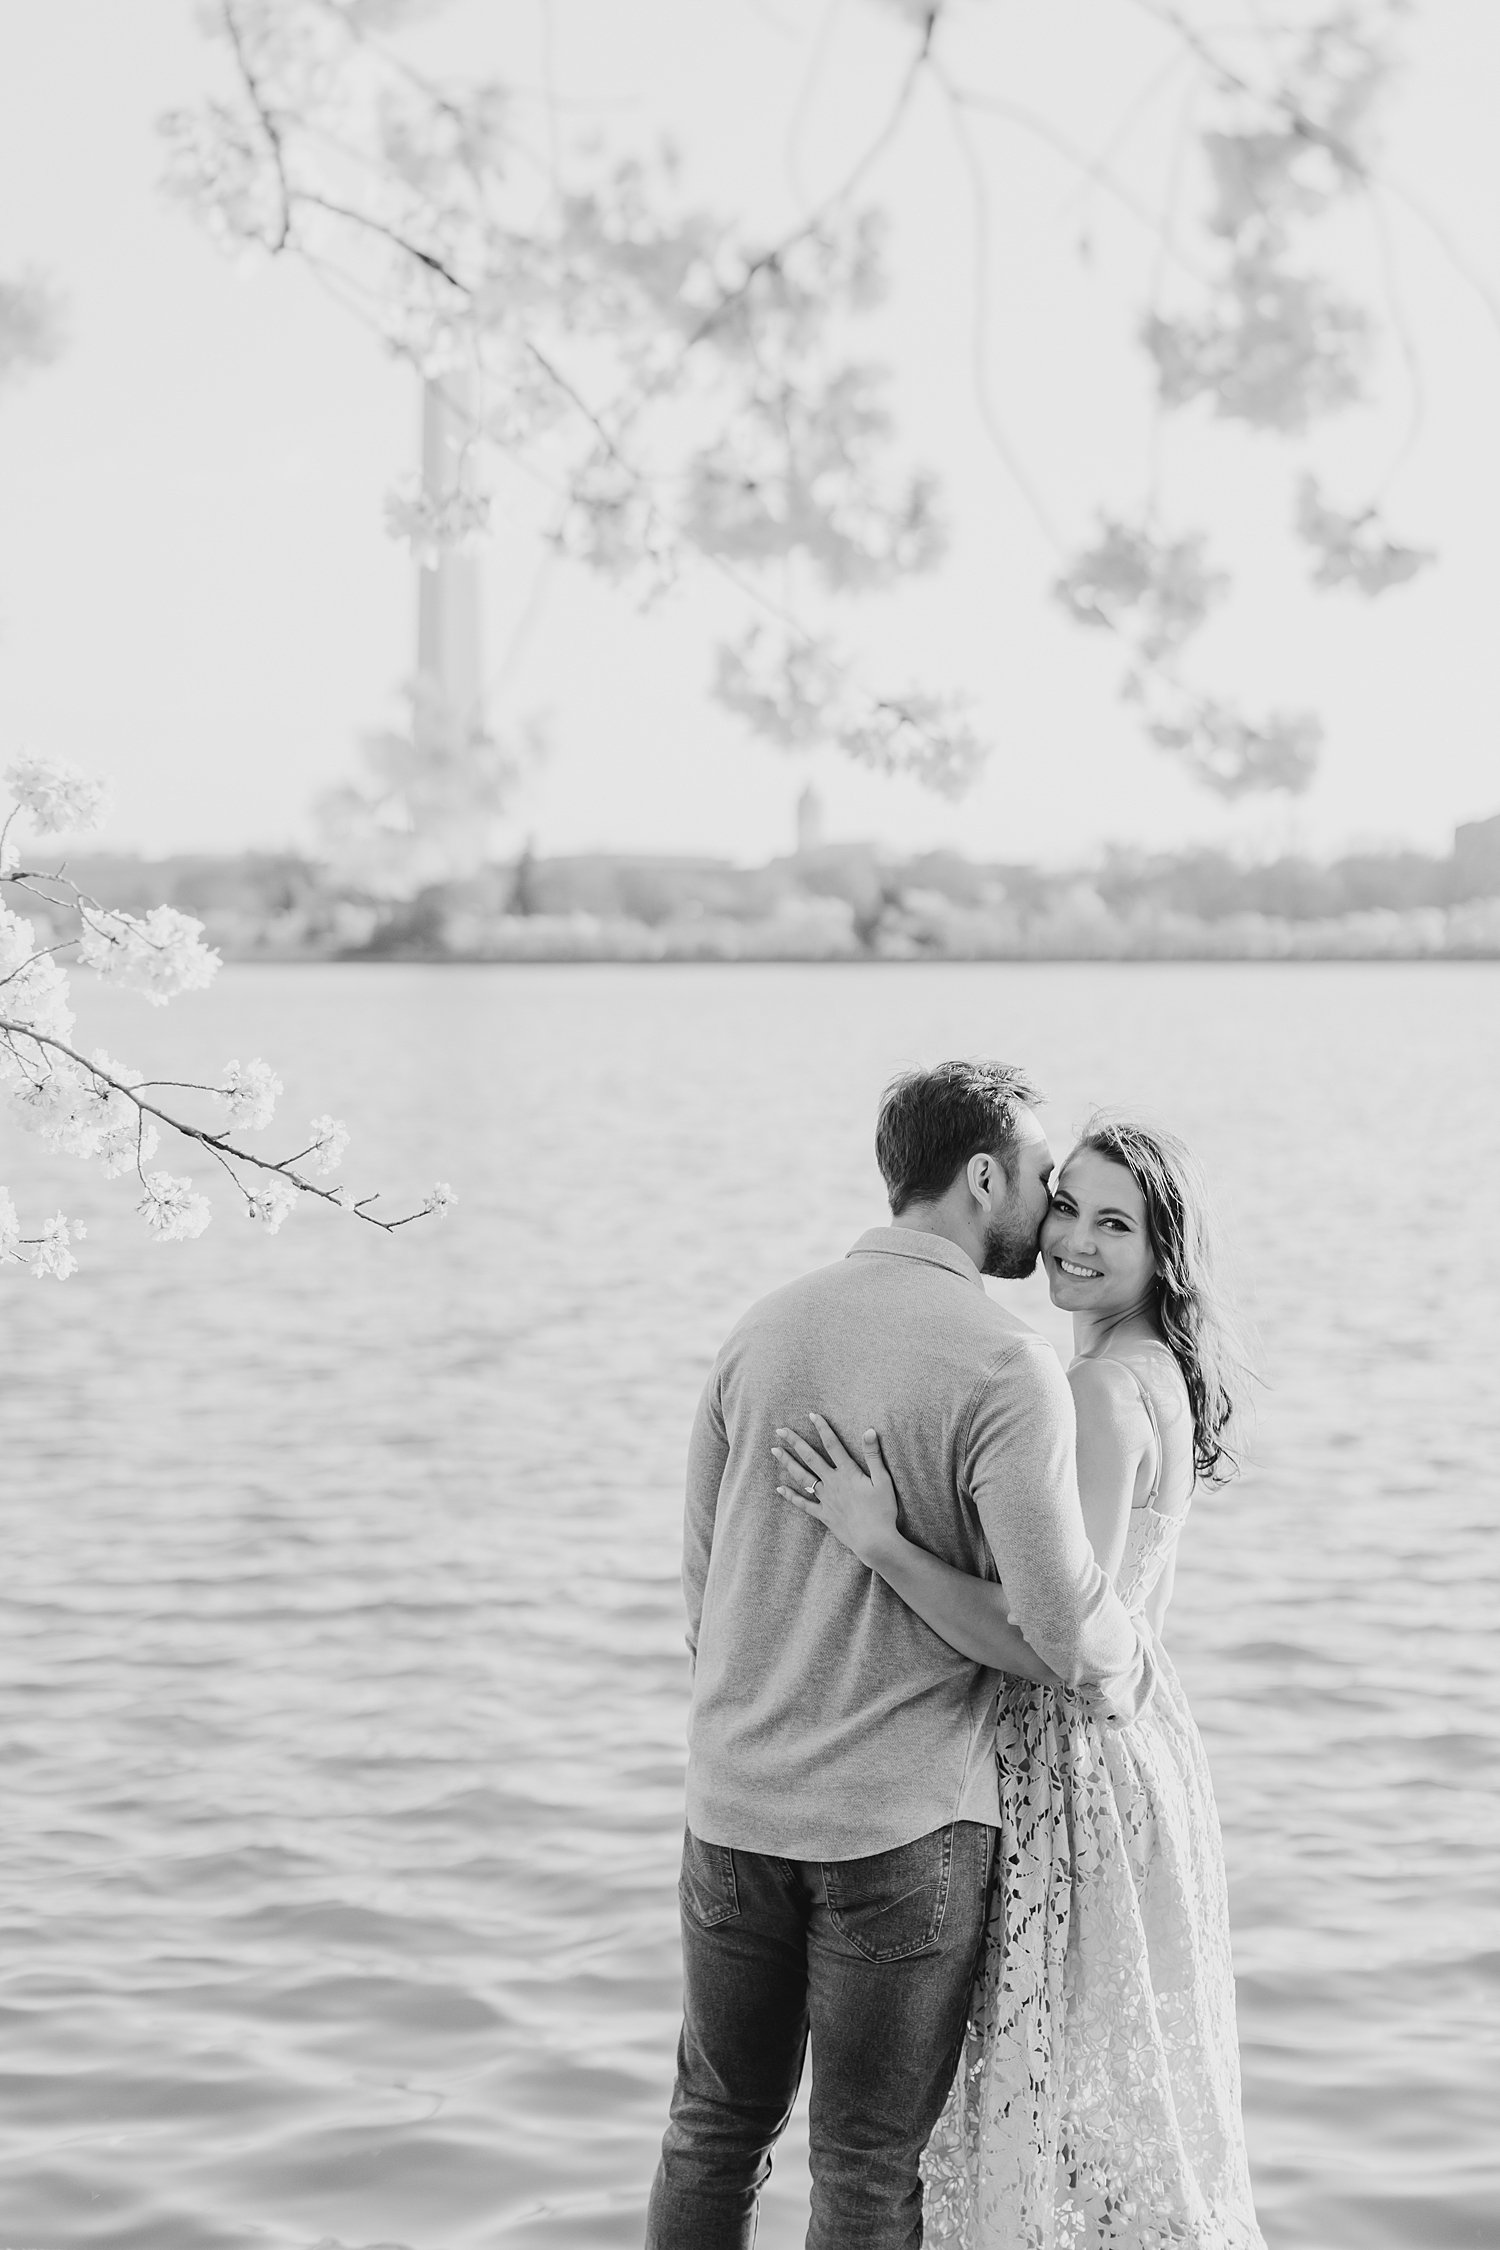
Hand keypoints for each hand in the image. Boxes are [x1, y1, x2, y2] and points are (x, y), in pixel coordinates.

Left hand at [773, 1413, 901, 1570]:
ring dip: (787, 1463)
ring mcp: (825, 1499)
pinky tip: (779, 1488)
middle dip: (795, 1442)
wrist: (874, 1540)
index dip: (822, 1428)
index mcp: (847, 1473)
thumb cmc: (882, 1510)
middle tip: (780, 1430)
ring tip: (774, 1451)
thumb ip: (873, 1455)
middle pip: (810, 1458)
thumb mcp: (883, 1480)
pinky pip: (803, 1504)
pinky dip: (790, 1496)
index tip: (812, 1415)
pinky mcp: (823, 1514)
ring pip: (802, 1477)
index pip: (832, 1445)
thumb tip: (869, 1430)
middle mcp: (832, 1483)